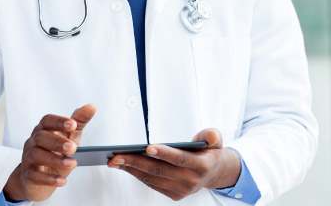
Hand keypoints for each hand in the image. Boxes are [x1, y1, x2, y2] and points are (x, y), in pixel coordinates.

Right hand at [3, 104, 95, 201]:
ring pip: (36, 155)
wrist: (38, 179)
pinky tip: (62, 180)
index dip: (59, 122)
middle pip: (40, 137)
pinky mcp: (28, 176)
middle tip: (74, 148)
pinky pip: (35, 176)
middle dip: (57, 142)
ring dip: (55, 159)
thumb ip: (79, 121)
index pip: (47, 120)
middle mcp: (33, 142)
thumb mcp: (70, 136)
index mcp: (43, 129)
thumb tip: (92, 106)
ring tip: (72, 164)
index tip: (73, 125)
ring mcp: (28, 159)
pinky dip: (49, 178)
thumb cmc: (56, 152)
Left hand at [107, 128, 240, 200]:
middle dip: (136, 162)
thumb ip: (212, 136)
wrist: (214, 172)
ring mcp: (182, 190)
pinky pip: (152, 184)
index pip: (180, 159)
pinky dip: (138, 175)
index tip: (147, 147)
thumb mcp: (216, 140)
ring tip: (115, 160)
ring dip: (132, 169)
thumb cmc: (210, 151)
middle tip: (117, 155)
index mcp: (202, 166)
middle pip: (160, 170)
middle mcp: (191, 181)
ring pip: (153, 179)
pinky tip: (126, 166)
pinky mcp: (174, 195)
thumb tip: (211, 136)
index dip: (164, 153)